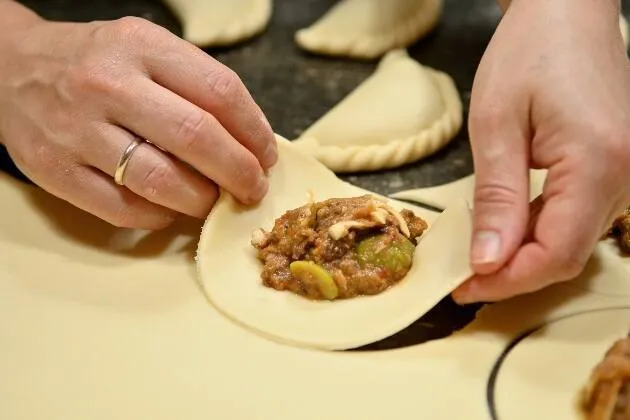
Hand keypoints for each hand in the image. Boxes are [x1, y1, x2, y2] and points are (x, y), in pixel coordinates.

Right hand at [0, 11, 275, 229]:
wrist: (9, 69)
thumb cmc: (94, 62)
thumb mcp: (145, 48)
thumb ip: (194, 85)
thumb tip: (250, 140)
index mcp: (140, 46)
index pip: (219, 91)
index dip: (254, 131)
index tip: (267, 155)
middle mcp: (107, 84)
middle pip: (196, 138)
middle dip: (239, 172)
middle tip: (254, 188)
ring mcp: (77, 130)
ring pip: (161, 180)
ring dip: (202, 200)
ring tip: (214, 201)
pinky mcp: (54, 171)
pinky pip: (123, 209)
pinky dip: (160, 216)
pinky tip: (171, 208)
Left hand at [453, 0, 629, 302]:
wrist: (567, 13)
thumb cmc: (530, 53)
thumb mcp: (496, 124)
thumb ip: (497, 197)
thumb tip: (488, 261)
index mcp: (598, 163)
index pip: (557, 253)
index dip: (508, 281)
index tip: (462, 287)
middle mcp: (626, 175)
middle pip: (568, 254)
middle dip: (512, 274)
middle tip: (464, 276)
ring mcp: (626, 173)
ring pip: (573, 241)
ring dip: (523, 254)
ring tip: (478, 252)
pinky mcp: (616, 168)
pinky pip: (577, 217)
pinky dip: (539, 230)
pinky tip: (507, 226)